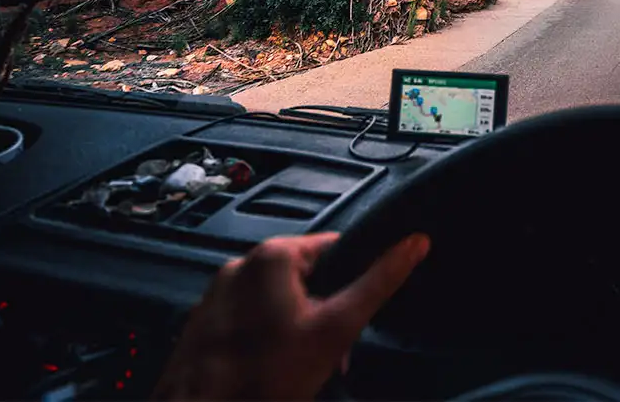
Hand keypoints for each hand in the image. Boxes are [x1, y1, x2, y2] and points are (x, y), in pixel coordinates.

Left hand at [154, 231, 429, 400]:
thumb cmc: (265, 377)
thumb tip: (415, 243)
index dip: (353, 281)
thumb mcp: (337, 329)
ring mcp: (217, 295)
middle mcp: (239, 266)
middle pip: (305, 277)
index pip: (335, 248)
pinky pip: (250, 320)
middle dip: (324, 312)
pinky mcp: (203, 324)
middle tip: (330, 351)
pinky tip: (272, 368)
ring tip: (300, 365)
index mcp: (273, 255)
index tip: (353, 315)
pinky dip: (267, 339)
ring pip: (277, 301)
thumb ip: (379, 281)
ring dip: (297, 328)